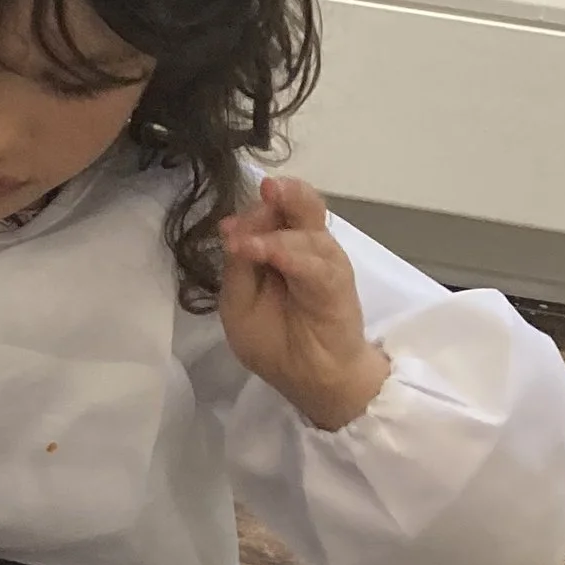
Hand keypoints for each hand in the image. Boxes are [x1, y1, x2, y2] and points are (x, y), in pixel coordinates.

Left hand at [218, 176, 391, 430]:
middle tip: (268, 186)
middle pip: (300, 208)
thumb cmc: (276, 342)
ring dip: (277, 231)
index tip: (231, 224)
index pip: (270, 214)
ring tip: (247, 242)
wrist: (314, 379)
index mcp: (279, 247)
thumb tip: (228, 226)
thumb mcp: (239, 304)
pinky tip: (269, 253)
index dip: (253, 212)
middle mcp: (305, 247)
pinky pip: (315, 265)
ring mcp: (324, 263)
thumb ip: (237, 266)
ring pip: (307, 232)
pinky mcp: (336, 284)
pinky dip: (291, 256)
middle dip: (284, 194)